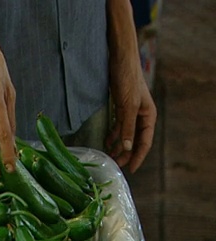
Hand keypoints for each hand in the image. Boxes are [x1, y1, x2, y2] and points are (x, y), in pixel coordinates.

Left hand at [105, 55, 156, 172]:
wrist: (120, 58)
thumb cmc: (127, 79)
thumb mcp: (127, 106)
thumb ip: (127, 127)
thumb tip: (126, 147)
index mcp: (148, 116)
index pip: (144, 141)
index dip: (137, 156)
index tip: (129, 169)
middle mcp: (141, 115)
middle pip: (134, 139)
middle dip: (126, 153)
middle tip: (115, 165)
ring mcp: (131, 110)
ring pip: (125, 133)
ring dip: (118, 145)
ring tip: (109, 156)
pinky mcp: (121, 106)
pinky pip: (118, 125)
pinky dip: (113, 134)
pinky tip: (106, 141)